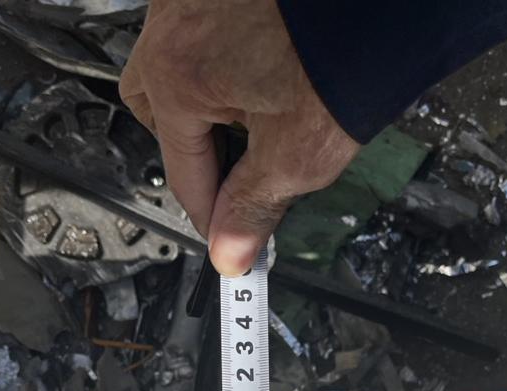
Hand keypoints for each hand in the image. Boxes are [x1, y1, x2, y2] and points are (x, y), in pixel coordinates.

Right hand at [120, 0, 359, 275]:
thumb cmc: (349, 50)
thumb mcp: (298, 152)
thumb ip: (253, 206)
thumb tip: (230, 251)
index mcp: (177, 71)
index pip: (180, 172)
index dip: (209, 217)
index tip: (227, 239)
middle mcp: (172, 21)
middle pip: (158, 108)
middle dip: (192, 148)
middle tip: (232, 176)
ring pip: (175, 61)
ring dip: (201, 100)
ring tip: (252, 121)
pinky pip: (202, 28)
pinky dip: (221, 60)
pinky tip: (259, 73)